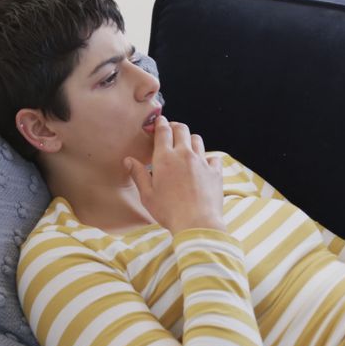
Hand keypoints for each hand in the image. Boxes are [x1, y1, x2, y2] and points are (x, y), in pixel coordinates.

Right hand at [124, 116, 225, 234]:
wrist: (197, 223)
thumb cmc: (169, 211)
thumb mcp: (147, 195)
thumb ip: (138, 175)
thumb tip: (128, 161)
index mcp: (165, 158)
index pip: (163, 131)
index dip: (160, 123)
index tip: (159, 122)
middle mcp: (184, 155)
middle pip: (181, 129)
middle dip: (175, 126)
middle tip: (171, 131)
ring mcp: (202, 162)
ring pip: (197, 139)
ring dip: (190, 140)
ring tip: (185, 148)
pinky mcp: (215, 171)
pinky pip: (212, 157)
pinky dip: (207, 158)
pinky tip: (203, 166)